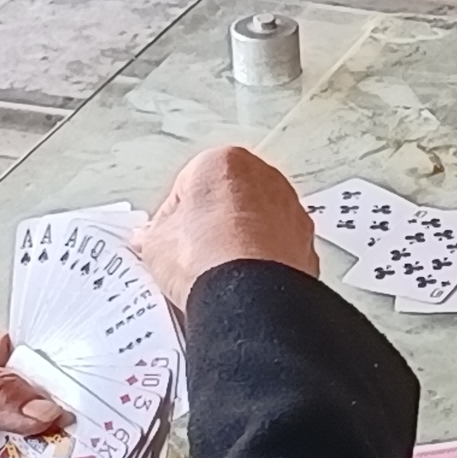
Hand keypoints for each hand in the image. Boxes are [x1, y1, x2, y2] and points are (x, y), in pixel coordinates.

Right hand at [131, 144, 318, 309]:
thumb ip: (153, 234)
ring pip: (257, 225)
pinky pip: (277, 250)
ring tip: (215, 272)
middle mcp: (265, 178)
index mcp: (224, 162)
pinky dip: (263, 264)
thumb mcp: (156, 244)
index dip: (173, 218)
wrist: (249, 295)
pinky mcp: (305, 244)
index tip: (169, 238)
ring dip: (240, 243)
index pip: (188, 185)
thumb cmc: (208, 257)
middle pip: (228, 201)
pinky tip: (241, 282)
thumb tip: (150, 239)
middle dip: (211, 225)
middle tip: (191, 254)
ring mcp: (290, 211)